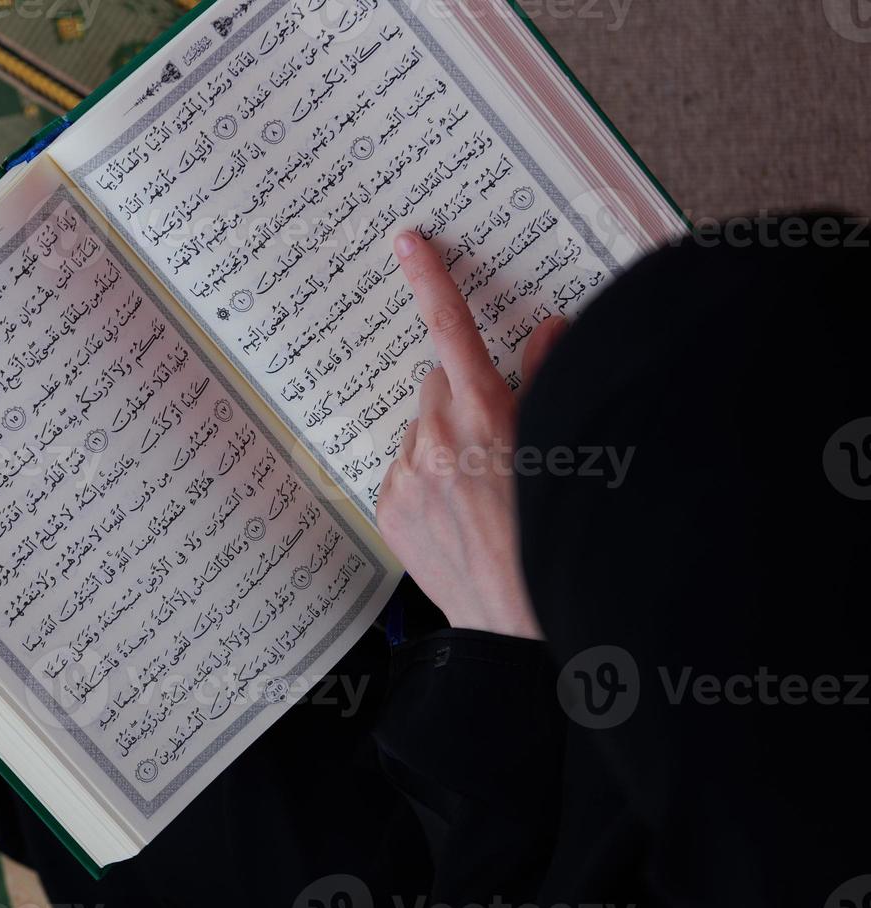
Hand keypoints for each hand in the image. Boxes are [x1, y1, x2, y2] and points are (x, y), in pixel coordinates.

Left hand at [373, 231, 568, 639]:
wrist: (516, 623)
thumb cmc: (552, 535)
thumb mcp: (561, 449)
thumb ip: (549, 381)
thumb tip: (548, 328)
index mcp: (484, 415)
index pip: (452, 330)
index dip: (431, 279)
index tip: (409, 243)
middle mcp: (435, 437)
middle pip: (437, 385)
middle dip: (462, 397)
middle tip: (494, 439)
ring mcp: (405, 474)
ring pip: (419, 429)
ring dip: (442, 442)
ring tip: (478, 491)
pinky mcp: (386, 507)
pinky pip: (401, 470)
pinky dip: (423, 479)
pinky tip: (456, 513)